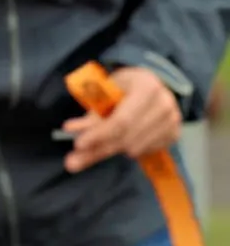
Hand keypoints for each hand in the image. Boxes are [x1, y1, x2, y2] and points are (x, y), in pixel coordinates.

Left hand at [62, 66, 181, 171]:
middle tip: (73, 161)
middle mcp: (165, 104)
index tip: (78, 144)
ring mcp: (173, 120)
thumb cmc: (123, 86)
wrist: (150, 84)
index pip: (122, 120)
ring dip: (110, 150)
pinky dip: (126, 150)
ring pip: (135, 148)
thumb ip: (91, 113)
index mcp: (147, 87)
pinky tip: (118, 140)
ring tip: (92, 148)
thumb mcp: (105, 91)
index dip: (99, 134)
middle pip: (127, 137)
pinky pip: (144, 151)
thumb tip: (70, 129)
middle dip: (99, 149)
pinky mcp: (174, 134)